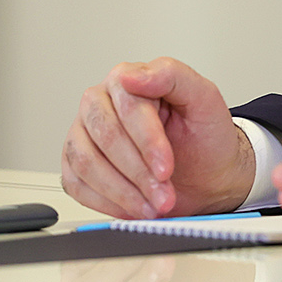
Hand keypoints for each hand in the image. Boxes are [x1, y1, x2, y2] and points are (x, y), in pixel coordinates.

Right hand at [62, 57, 254, 218]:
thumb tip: (132, 75)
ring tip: (154, 204)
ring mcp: (83, 133)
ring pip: (86, 163)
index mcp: (128, 79)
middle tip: (164, 193)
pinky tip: (134, 206)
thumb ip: (173, 76)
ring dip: (123, 191)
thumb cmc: (204, 135)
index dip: (148, 140)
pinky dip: (108, 202)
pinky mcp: (75, 164)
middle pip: (105, 136)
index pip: (128, 107)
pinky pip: (77, 185)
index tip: (166, 167)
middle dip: (138, 171)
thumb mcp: (205, 100)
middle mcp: (100, 103)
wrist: (207, 171)